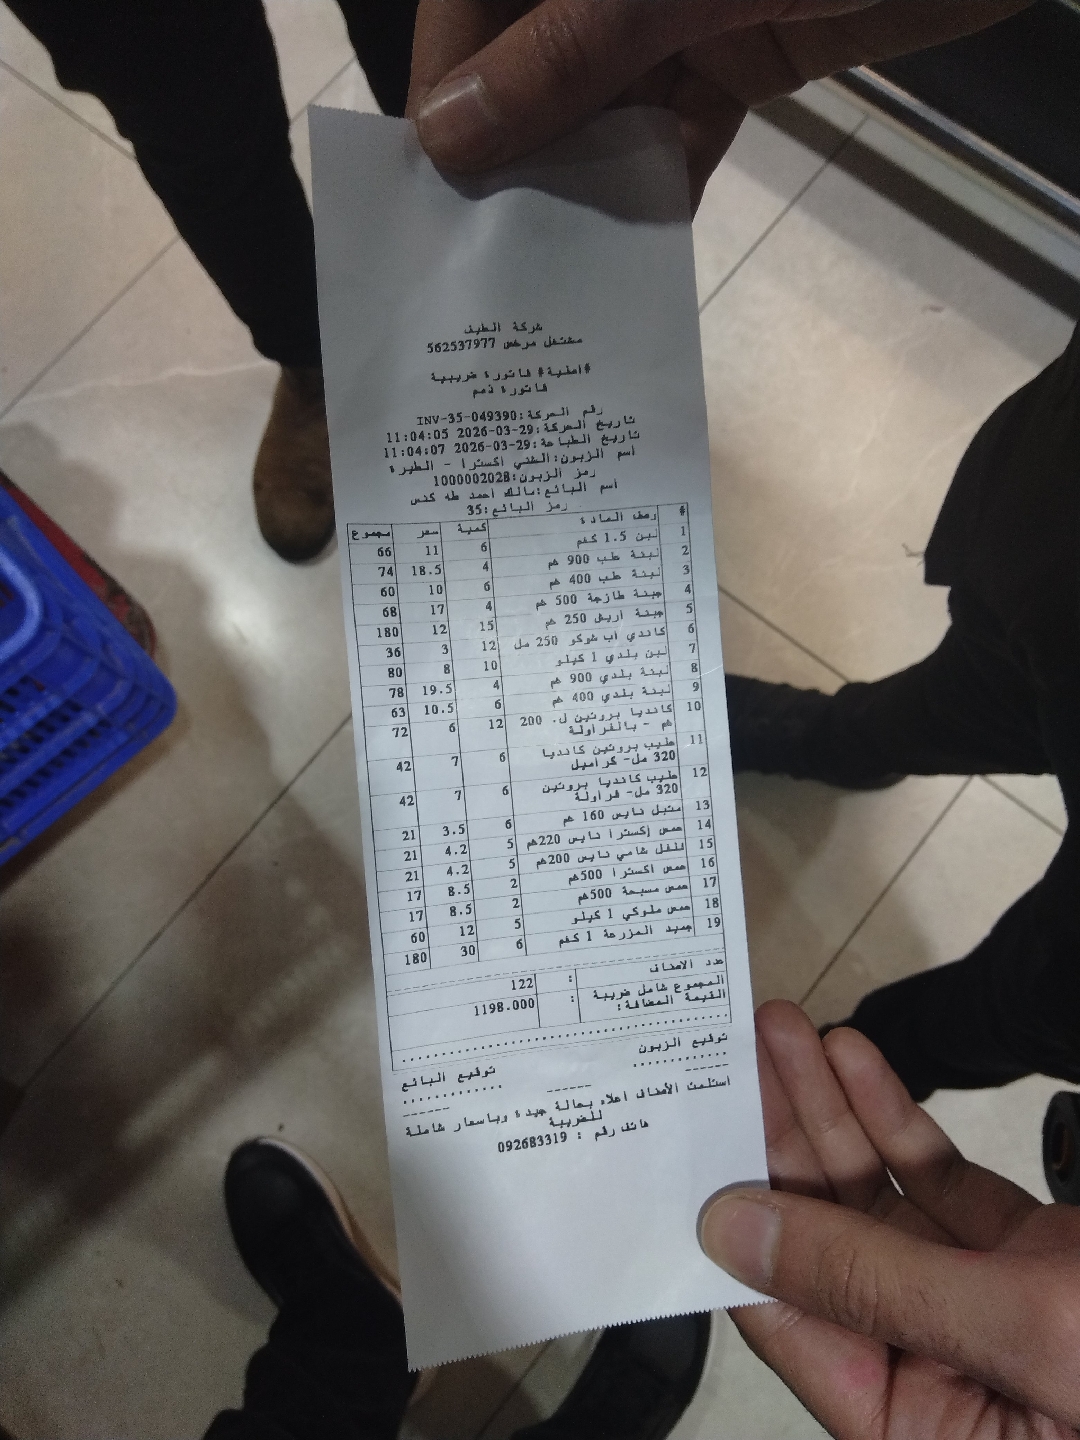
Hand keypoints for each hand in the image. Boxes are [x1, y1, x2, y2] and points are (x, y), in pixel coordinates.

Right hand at [408, 0, 1029, 204]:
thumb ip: (563, 53)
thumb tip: (451, 136)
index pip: (471, 4)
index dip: (448, 89)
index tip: (434, 188)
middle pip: (531, 58)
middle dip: (513, 147)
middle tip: (483, 251)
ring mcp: (676, 3)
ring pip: (603, 99)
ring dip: (584, 178)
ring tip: (546, 268)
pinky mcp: (742, 44)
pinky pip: (680, 121)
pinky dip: (660, 178)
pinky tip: (634, 245)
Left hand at [699, 1000, 1079, 1437]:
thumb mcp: (1018, 1331)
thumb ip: (870, 1281)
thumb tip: (732, 1234)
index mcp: (923, 1432)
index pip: (794, 1322)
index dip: (739, 1229)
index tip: (695, 1137)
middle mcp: (944, 1376)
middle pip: (830, 1245)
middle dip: (783, 1141)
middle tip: (738, 1054)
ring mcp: (987, 1308)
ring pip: (880, 1201)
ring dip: (833, 1111)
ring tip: (785, 1033)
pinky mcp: (1030, 1257)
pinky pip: (941, 1182)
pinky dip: (899, 1118)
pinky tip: (858, 1060)